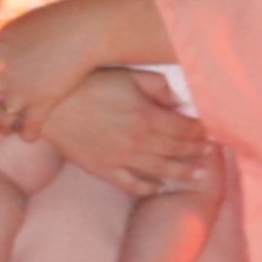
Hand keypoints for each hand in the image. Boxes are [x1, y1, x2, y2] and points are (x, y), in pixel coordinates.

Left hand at [0, 0, 127, 138]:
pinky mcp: (44, 103)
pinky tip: (30, 132)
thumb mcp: (9, 23)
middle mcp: (0, 72)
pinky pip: (27, 130)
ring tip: (6, 125)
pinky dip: (27, 135)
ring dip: (0, 126)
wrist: (82, 30)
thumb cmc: (47, 21)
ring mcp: (21, 90)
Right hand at [38, 70, 212, 201]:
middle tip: (210, 151)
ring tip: (197, 172)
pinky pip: (132, 184)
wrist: (51, 104)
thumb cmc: (90, 82)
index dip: (201, 131)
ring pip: (161, 170)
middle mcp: (138, 142)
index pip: (185, 129)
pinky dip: (149, 187)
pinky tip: (159, 184)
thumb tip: (180, 101)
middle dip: (197, 150)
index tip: (210, 131)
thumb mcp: (129, 75)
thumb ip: (159, 87)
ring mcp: (121, 159)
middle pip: (177, 150)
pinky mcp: (103, 169)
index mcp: (147, 117)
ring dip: (182, 171)